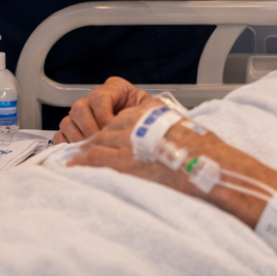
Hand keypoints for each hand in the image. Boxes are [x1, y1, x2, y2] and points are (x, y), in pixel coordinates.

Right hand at [54, 77, 152, 142]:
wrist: (143, 129)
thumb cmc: (145, 119)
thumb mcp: (150, 109)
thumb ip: (147, 108)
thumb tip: (143, 116)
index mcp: (113, 89)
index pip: (99, 97)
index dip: (104, 116)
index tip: (112, 129)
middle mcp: (93, 98)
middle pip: (79, 108)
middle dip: (90, 129)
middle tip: (100, 143)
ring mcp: (81, 113)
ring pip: (68, 122)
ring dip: (78, 138)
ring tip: (92, 149)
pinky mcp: (73, 128)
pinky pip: (60, 134)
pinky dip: (66, 144)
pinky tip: (79, 151)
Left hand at [65, 104, 203, 197]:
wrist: (203, 159)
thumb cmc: (200, 145)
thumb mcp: (183, 124)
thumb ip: (168, 124)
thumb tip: (168, 136)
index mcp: (148, 111)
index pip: (120, 117)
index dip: (110, 127)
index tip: (104, 133)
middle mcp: (134, 121)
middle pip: (106, 129)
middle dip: (95, 138)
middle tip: (85, 145)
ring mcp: (126, 140)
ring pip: (98, 141)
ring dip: (86, 149)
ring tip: (77, 156)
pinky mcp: (122, 159)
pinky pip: (95, 157)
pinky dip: (82, 160)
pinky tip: (73, 164)